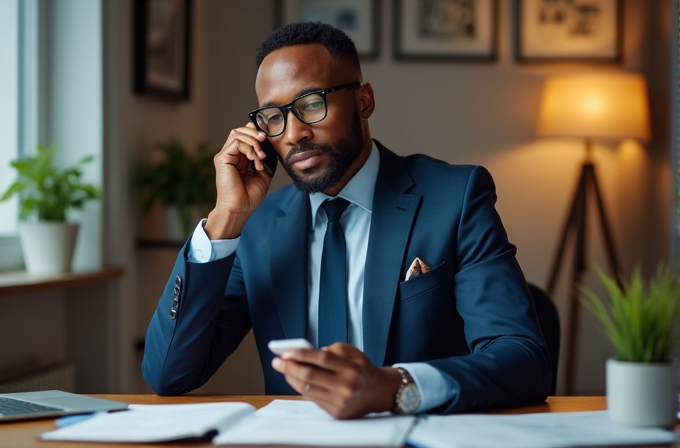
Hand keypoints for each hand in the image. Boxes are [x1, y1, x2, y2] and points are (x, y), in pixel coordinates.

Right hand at [204, 123, 272, 238]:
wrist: (240, 208)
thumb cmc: (249, 197)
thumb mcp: (263, 175)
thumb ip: (264, 161)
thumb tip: (271, 149)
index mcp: (240, 158)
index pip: (245, 136)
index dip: (256, 133)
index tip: (268, 141)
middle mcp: (231, 155)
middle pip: (240, 130)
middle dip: (255, 133)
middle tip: (265, 141)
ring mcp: (226, 156)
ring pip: (237, 133)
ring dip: (253, 142)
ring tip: (260, 156)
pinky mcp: (222, 158)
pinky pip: (236, 142)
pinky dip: (248, 147)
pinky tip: (254, 159)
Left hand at [271, 343, 401, 418]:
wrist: (379, 392)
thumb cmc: (363, 369)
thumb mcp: (354, 352)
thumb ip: (333, 349)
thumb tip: (310, 354)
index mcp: (351, 368)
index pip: (322, 359)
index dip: (302, 354)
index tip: (286, 352)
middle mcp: (346, 386)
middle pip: (310, 376)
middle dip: (290, 367)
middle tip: (277, 361)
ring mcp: (340, 401)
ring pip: (307, 389)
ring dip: (291, 379)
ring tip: (284, 369)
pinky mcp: (336, 413)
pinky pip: (313, 399)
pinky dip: (302, 389)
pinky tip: (296, 380)